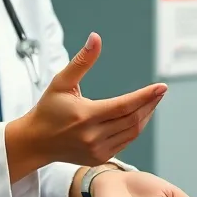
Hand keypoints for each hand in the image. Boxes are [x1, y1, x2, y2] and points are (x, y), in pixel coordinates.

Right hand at [5, 33, 165, 174]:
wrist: (35, 142)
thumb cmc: (48, 109)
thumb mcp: (61, 82)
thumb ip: (81, 61)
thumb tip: (96, 38)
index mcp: (85, 116)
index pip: (124, 105)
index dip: (145, 96)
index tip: (161, 87)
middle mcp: (93, 136)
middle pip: (133, 119)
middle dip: (149, 104)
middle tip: (160, 92)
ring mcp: (97, 150)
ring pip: (132, 132)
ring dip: (145, 116)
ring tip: (152, 102)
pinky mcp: (99, 158)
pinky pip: (125, 142)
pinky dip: (135, 128)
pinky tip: (139, 116)